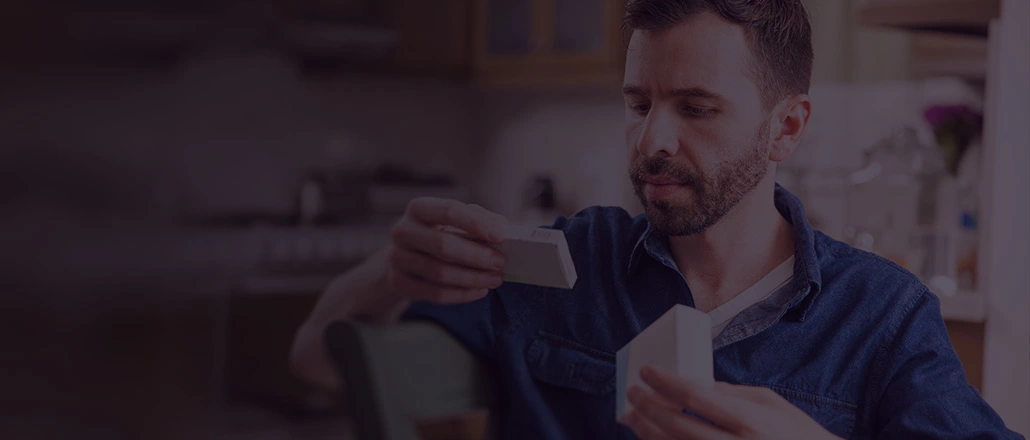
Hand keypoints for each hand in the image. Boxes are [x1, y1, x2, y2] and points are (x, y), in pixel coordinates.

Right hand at [385, 197, 508, 303]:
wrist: (406, 258)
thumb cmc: (438, 234)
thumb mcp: (454, 221)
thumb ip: (478, 219)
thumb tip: (502, 227)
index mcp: (419, 208)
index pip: (448, 210)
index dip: (476, 223)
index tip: (500, 236)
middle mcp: (403, 230)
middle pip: (442, 244)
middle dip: (476, 255)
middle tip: (500, 262)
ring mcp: (397, 258)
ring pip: (439, 272)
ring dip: (473, 278)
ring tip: (495, 279)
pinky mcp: (399, 282)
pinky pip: (434, 293)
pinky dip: (462, 294)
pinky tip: (479, 290)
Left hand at [619, 366, 841, 439]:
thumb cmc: (796, 434)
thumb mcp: (769, 403)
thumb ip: (730, 393)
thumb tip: (694, 384)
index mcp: (750, 421)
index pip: (695, 396)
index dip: (665, 383)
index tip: (647, 372)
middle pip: (677, 426)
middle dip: (648, 408)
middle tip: (632, 393)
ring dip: (647, 433)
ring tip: (632, 416)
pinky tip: (652, 438)